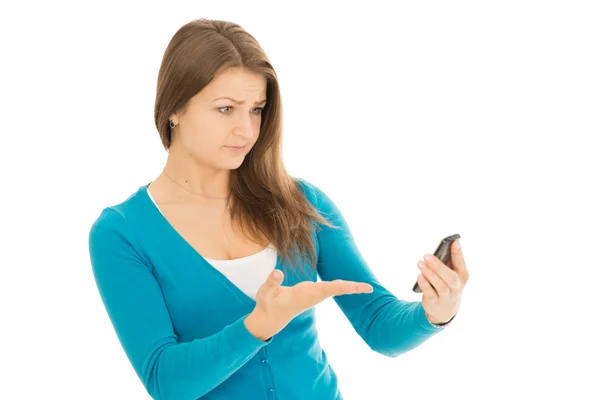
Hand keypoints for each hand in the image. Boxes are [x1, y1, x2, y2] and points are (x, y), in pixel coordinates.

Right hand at [245, 270, 372, 340]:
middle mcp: (313, 295)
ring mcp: (314, 296)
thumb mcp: (265, 293)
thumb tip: (277, 273)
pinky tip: (351, 286)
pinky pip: (331, 289)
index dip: (342, 287)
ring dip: (350, 287)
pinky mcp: (312, 294)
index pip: (327, 288)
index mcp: (305, 294)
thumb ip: (271, 282)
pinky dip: (342, 287)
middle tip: (370, 288)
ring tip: (366, 287)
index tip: (356, 287)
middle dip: (352, 288)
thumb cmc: (268, 304)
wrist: (270, 319)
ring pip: (335, 290)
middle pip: (336, 290)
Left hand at [416, 240, 468, 324]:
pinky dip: (425, 285)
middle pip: (450, 277)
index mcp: (462, 276)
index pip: (461, 264)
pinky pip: (430, 294)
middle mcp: (456, 287)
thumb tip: (444, 244)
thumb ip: (449, 261)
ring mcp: (446, 296)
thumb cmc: (448, 285)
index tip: (454, 242)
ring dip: (430, 274)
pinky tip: (419, 276)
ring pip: (440, 286)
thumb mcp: (452, 274)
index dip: (458, 253)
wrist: (445, 309)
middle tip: (426, 256)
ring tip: (420, 263)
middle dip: (438, 266)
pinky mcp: (434, 302)